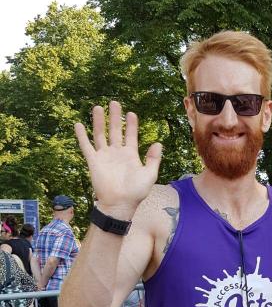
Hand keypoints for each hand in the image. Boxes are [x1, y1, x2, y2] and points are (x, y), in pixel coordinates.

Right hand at [74, 100, 161, 218]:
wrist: (120, 204)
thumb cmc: (136, 192)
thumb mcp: (150, 174)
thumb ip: (154, 159)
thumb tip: (158, 143)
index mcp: (131, 155)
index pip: (131, 135)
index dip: (132, 125)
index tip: (131, 113)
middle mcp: (117, 153)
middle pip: (115, 131)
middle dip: (115, 117)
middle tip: (114, 102)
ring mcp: (104, 156)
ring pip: (100, 135)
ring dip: (99, 121)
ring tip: (97, 107)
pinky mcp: (93, 161)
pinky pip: (86, 146)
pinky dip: (82, 136)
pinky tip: (78, 124)